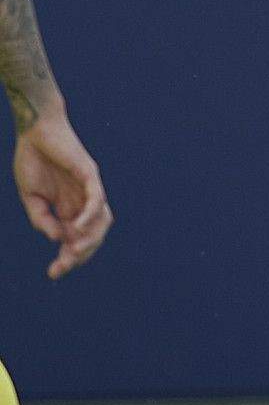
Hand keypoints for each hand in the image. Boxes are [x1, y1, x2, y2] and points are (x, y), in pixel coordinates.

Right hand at [14, 109, 110, 280]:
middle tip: (62, 267)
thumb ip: (41, 218)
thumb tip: (55, 238)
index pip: (76, 239)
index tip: (54, 273)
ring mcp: (89, 188)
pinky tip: (78, 227)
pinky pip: (96, 198)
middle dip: (79, 254)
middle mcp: (84, 201)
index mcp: (69, 208)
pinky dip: (90, 214)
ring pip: (101, 220)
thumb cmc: (33, 161)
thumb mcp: (31, 197)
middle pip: (92, 234)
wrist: (35, 131)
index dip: (68, 257)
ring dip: (89, 239)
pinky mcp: (90, 174)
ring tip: (73, 252)